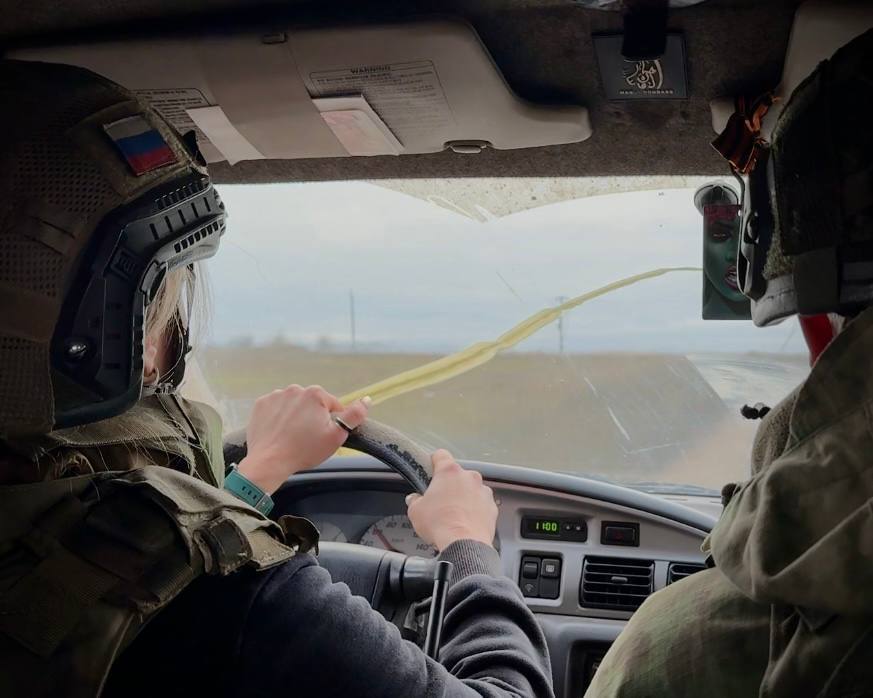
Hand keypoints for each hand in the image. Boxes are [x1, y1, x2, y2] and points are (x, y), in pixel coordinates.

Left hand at [237, 385, 369, 493]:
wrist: (269, 462)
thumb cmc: (304, 451)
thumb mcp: (336, 436)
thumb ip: (354, 415)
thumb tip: (367, 400)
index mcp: (315, 394)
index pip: (332, 406)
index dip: (331, 422)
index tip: (323, 436)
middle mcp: (295, 389)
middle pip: (312, 403)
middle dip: (313, 417)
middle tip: (308, 438)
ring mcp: (276, 396)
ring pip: (294, 405)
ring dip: (296, 416)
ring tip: (293, 436)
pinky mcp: (261, 404)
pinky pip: (276, 408)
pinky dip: (279, 417)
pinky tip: (280, 432)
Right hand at [406, 450, 497, 550]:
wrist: (464, 544)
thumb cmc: (440, 524)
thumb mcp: (415, 511)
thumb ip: (414, 500)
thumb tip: (414, 499)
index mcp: (449, 472)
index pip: (441, 455)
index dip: (434, 461)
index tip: (431, 469)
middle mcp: (469, 477)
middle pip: (457, 475)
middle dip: (449, 485)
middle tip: (439, 501)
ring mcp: (483, 491)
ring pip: (471, 489)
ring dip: (464, 497)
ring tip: (454, 515)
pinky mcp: (492, 507)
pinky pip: (482, 504)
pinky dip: (475, 510)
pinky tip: (466, 522)